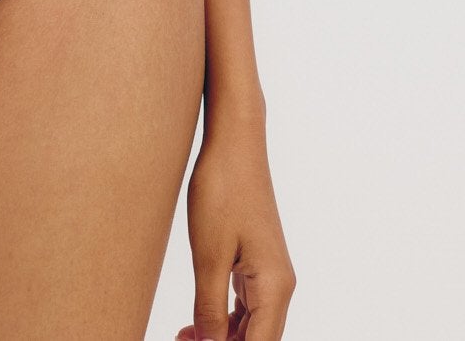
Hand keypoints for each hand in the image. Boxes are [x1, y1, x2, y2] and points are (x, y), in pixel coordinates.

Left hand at [175, 107, 295, 339]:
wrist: (234, 143)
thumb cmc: (222, 191)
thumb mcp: (208, 255)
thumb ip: (210, 307)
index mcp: (274, 287)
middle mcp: (280, 285)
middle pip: (258, 339)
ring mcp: (270, 273)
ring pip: (252, 327)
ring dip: (222, 338)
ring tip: (183, 337)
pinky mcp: (258, 262)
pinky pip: (247, 306)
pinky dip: (225, 320)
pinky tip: (196, 323)